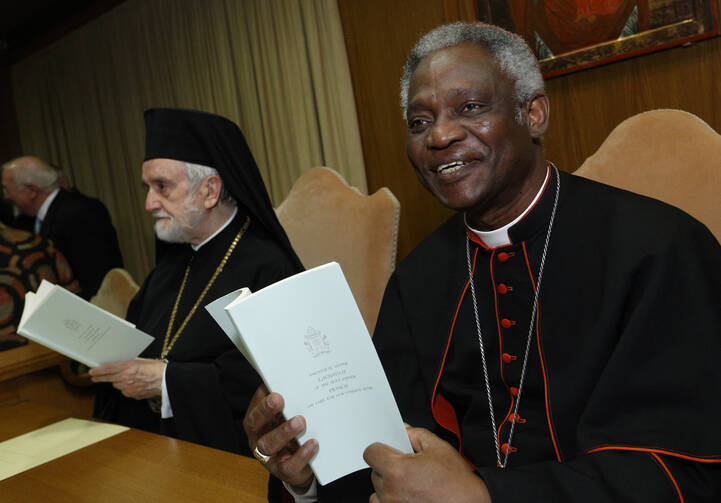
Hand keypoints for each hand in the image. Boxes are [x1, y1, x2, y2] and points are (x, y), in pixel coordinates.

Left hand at [89, 357, 165, 399]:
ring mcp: (128, 388)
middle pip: (109, 378)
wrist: (166, 381)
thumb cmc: (157, 369)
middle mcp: (126, 378)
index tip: (91, 371)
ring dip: (116, 382)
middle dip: (101, 378)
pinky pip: (124, 391)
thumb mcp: (142, 360)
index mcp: (128, 367)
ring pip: (116, 385)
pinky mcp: (132, 394)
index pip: (108, 369)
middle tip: (94, 377)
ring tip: (122, 378)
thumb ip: (130, 362)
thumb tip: (122, 363)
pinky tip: (132, 384)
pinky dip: (125, 388)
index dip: (98, 370)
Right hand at [242, 385, 317, 489]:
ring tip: (300, 422)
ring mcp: (269, 456)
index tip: (275, 392)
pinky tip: (313, 444)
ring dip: (284, 432)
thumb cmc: (290, 431)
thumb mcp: (285, 416)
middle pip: (256, 424)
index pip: (255, 407)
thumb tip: (296, 377)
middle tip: (279, 399)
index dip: (262, 400)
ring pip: (269, 445)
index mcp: (257, 421)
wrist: (300, 463)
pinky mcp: (283, 471)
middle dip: (266, 411)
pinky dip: (301, 455)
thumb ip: (288, 400)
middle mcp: (258, 437)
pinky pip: (289, 465)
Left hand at [364, 426, 489, 502]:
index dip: (381, 447)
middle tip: (409, 466)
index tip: (391, 450)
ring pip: (378, 490)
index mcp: (398, 470)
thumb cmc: (458, 482)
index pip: (371, 452)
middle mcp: (391, 491)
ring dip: (388, 485)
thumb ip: (416, 434)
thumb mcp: (439, 447)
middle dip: (389, 465)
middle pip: (375, 471)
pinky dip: (390, 500)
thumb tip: (403, 430)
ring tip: (410, 483)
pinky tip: (407, 495)